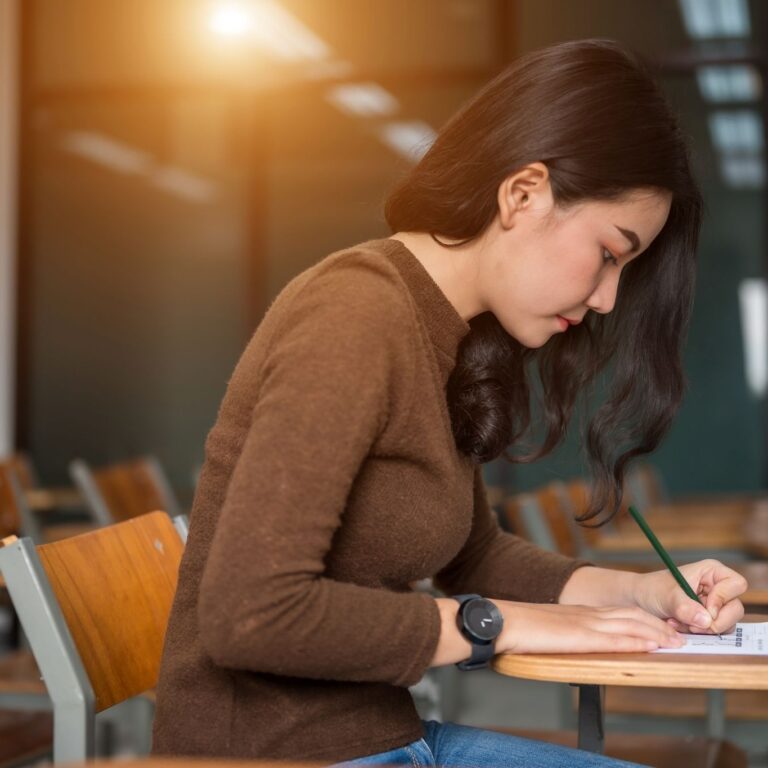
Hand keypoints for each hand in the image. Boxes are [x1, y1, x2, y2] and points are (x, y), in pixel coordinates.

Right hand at [496, 601, 684, 653]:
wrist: (503, 621)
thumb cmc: (519, 628)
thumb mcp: (549, 629)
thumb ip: (565, 634)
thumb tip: (572, 644)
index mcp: (579, 612)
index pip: (620, 612)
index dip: (644, 619)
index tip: (661, 629)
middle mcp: (586, 614)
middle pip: (631, 615)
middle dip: (658, 625)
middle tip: (679, 636)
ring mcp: (584, 623)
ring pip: (629, 624)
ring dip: (655, 632)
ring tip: (675, 642)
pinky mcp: (580, 636)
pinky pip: (614, 638)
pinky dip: (636, 641)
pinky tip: (651, 646)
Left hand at [633, 559, 746, 634]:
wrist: (638, 601)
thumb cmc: (651, 590)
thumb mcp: (666, 596)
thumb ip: (685, 607)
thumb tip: (706, 620)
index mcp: (711, 572)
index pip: (736, 584)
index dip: (724, 598)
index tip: (706, 608)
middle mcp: (717, 588)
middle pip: (736, 609)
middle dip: (714, 622)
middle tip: (691, 625)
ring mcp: (715, 606)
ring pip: (727, 624)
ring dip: (702, 630)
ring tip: (678, 622)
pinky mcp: (709, 620)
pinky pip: (715, 633)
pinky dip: (698, 634)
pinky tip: (679, 627)